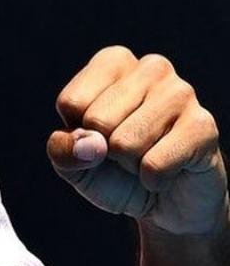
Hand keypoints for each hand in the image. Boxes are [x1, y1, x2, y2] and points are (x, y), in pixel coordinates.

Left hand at [47, 46, 228, 235]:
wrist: (164, 203)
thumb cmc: (114, 172)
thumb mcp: (74, 162)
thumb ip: (62, 150)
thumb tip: (88, 144)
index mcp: (113, 63)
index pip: (71, 102)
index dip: (77, 135)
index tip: (97, 136)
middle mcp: (150, 68)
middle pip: (97, 121)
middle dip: (104, 151)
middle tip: (125, 152)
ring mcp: (181, 93)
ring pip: (125, 143)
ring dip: (129, 165)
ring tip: (145, 159)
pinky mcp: (203, 126)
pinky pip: (155, 164)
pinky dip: (152, 181)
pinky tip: (167, 172)